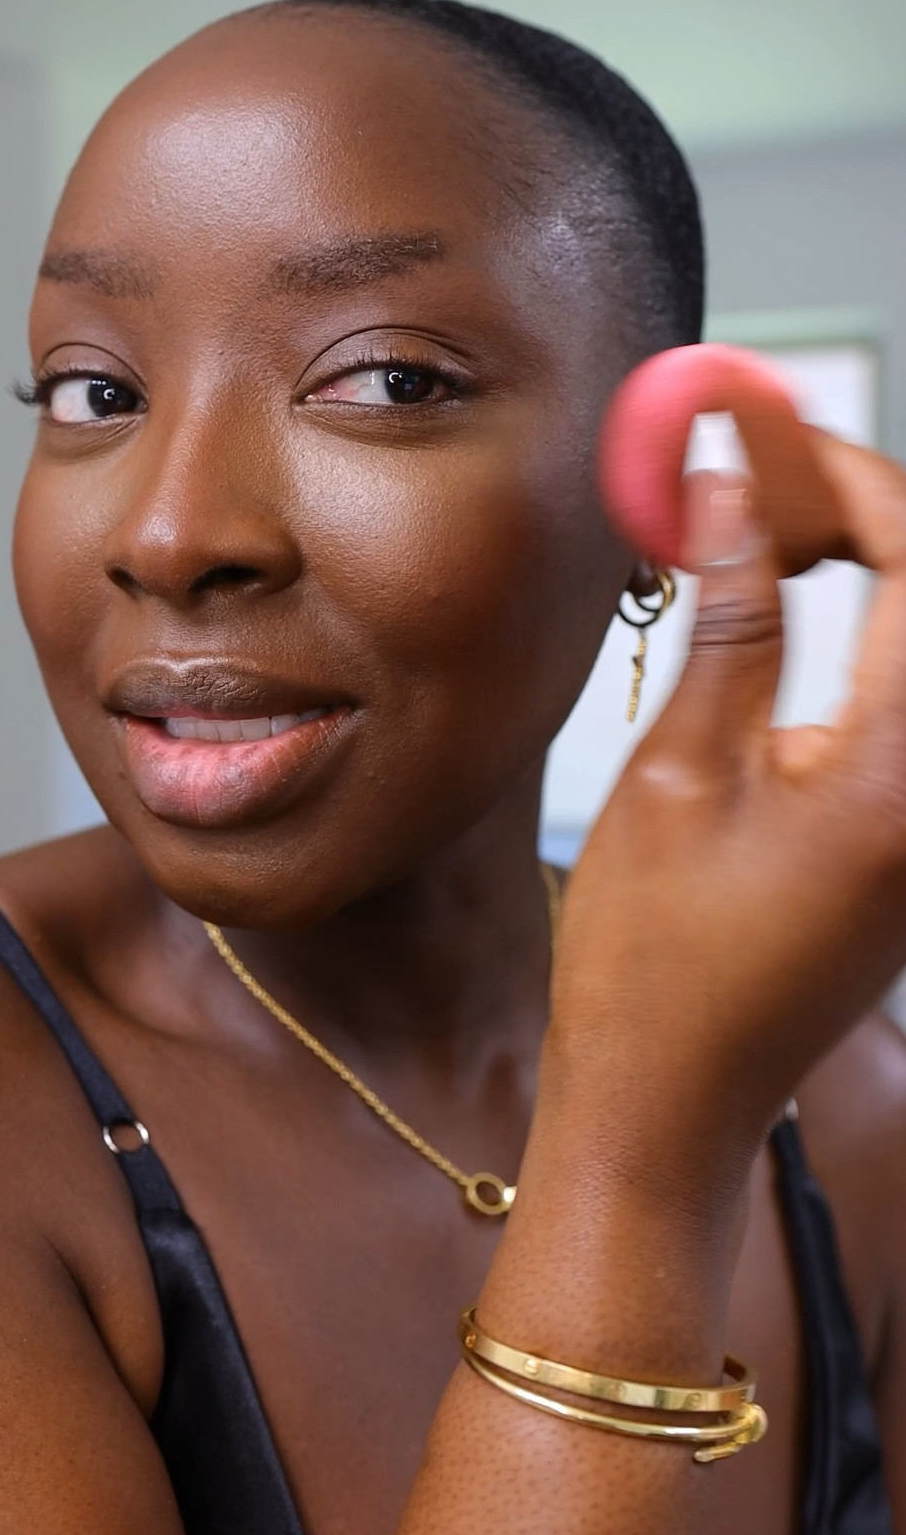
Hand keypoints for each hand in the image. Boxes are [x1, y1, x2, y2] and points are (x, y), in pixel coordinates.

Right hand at [547, 434, 905, 1203]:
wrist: (673, 1102)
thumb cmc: (654, 968)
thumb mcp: (677, 772)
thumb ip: (730, 616)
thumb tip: (730, 491)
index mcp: (897, 779)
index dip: (844, 477)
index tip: (759, 432)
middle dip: (865, 506)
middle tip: (761, 467)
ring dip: (872, 558)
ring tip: (772, 520)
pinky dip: (874, 619)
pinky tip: (805, 592)